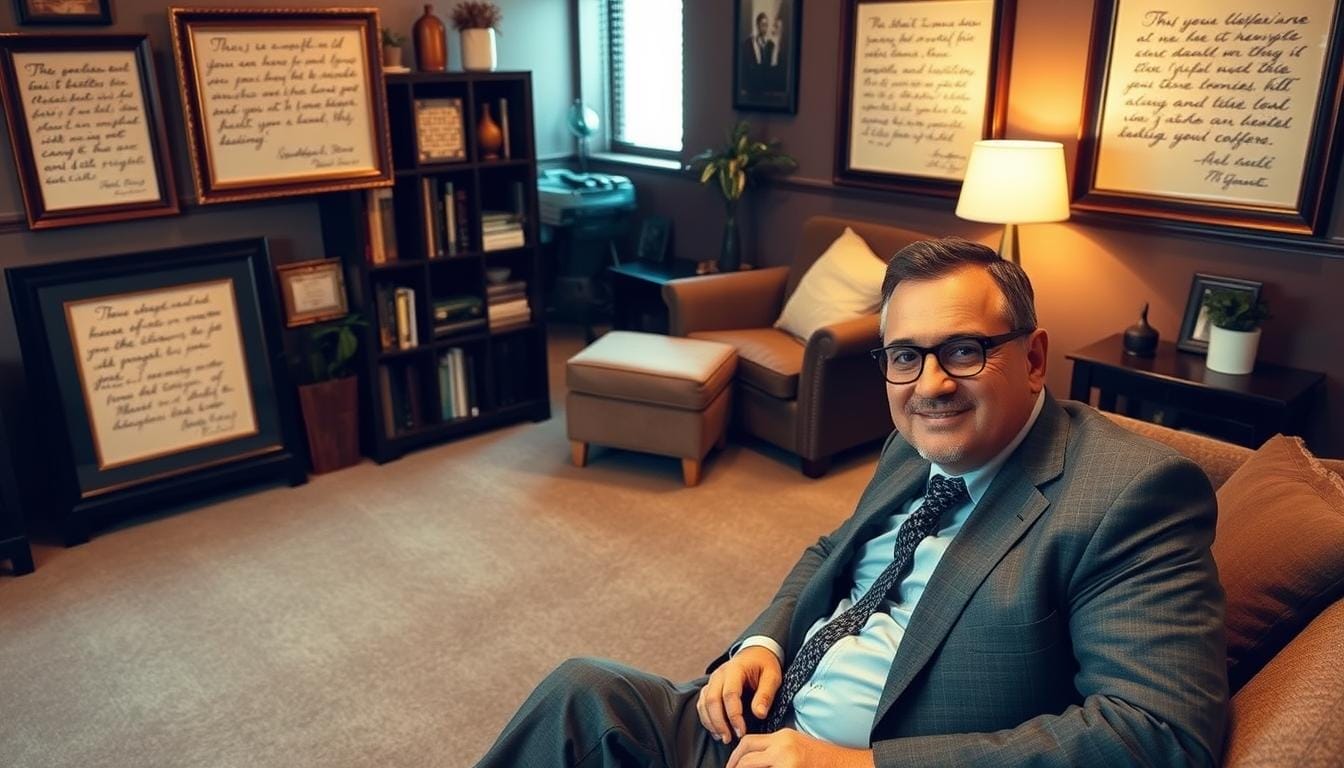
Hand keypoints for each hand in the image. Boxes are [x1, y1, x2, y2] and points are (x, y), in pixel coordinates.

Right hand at [697, 645, 780, 742]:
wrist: (755, 653)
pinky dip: (706, 719)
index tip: (741, 731)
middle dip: (719, 723)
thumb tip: (759, 714)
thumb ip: (766, 694)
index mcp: (735, 669)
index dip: (734, 715)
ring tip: (724, 738)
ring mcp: (712, 680)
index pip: (730, 694)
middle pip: (712, 700)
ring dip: (711, 723)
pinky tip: (716, 731)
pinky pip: (702, 704)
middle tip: (730, 739)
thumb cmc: (764, 665)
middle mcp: (719, 674)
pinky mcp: (710, 687)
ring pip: (704, 703)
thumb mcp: (772, 676)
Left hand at [726, 728, 874, 767]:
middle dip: (735, 767)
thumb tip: (753, 759)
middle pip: (747, 757)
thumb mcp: (796, 744)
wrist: (845, 764)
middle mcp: (782, 748)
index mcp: (782, 737)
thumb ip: (775, 749)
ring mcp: (786, 763)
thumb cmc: (821, 758)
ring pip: (752, 767)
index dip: (735, 756)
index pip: (748, 742)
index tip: (731, 766)